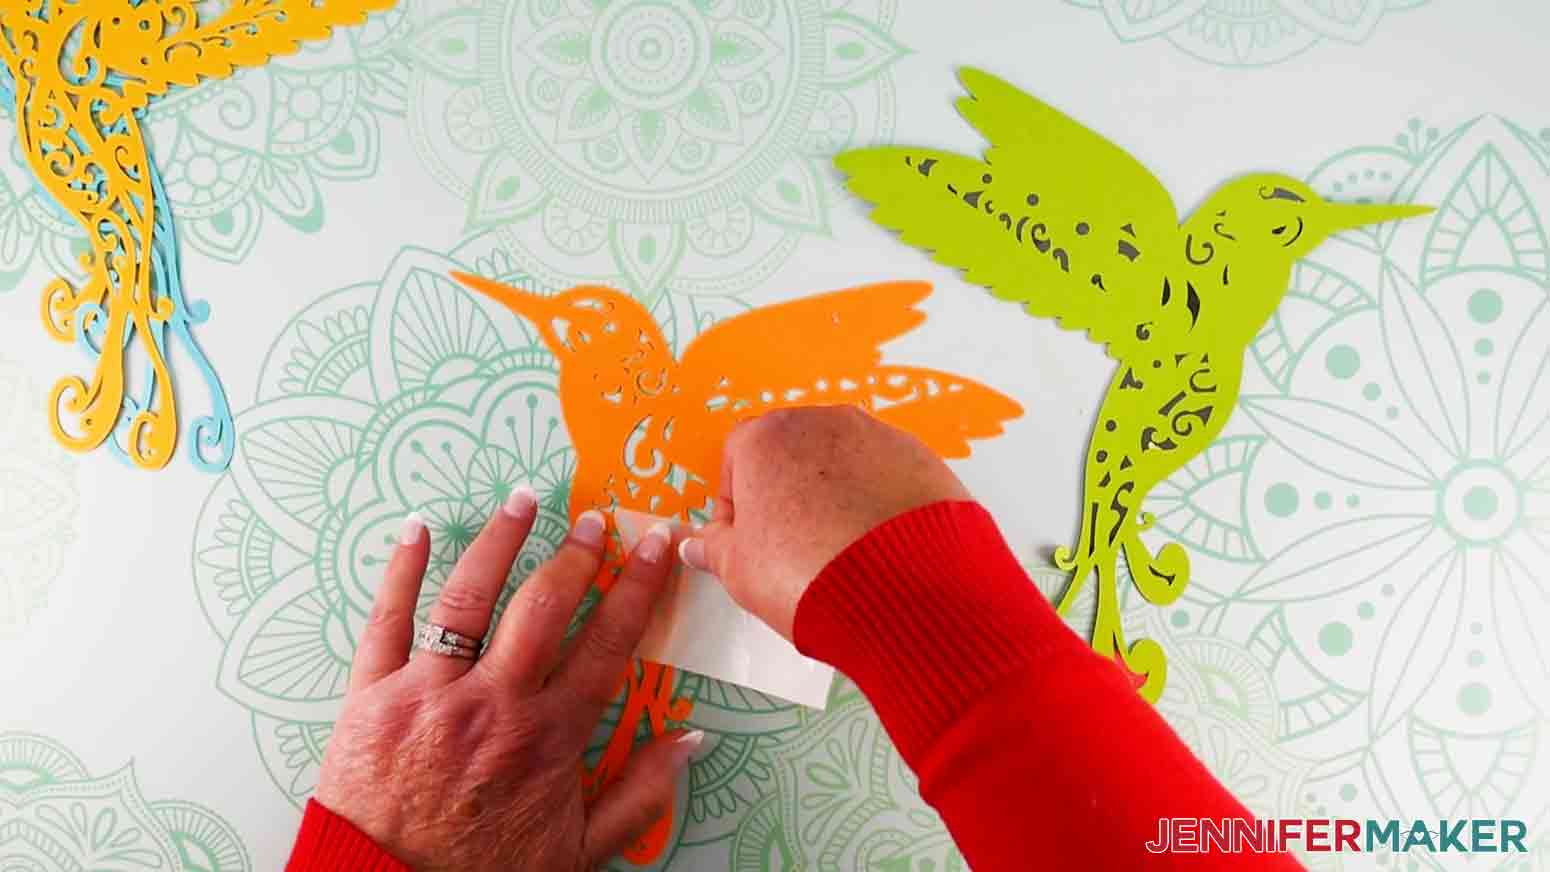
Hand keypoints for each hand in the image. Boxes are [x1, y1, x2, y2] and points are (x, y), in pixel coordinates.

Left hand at [314, 490, 698, 871]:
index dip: (638, 588)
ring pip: (469, 597)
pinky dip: (400, 569)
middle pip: (544, 606)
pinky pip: (386, 619)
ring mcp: (430, 693)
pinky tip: (416, 529)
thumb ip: (641, 793)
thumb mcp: (580, 850)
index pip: (608, 642)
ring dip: (500, 540)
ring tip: (522, 501)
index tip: (654, 547)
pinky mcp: (373, 695)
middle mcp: (492, 703)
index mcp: (548, 737)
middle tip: (594, 521)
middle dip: (576, 554)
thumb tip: (690, 739)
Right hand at [679, 406, 969, 640]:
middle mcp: (820, 423)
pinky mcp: (919, 457)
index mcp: (766, 437)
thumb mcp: (739, 570)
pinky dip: (878, 500)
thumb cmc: (809, 572)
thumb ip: (713, 550)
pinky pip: (886, 474)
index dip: (736, 504)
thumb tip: (699, 546)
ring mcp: (875, 435)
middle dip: (786, 495)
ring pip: (842, 462)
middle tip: (791, 548)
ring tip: (838, 550)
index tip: (744, 539)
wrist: (902, 588)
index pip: (736, 458)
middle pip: (791, 454)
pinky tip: (876, 543)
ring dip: (834, 495)